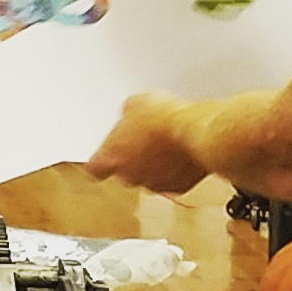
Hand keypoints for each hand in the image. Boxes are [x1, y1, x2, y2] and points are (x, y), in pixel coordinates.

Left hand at [88, 92, 208, 195]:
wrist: (196, 132)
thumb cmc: (164, 119)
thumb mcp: (134, 104)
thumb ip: (126, 118)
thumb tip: (132, 116)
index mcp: (112, 158)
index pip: (95, 168)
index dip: (101, 159)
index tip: (104, 152)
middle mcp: (131, 177)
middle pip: (124, 172)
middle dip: (131, 157)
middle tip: (142, 139)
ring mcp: (156, 184)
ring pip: (149, 176)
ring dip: (154, 163)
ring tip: (164, 142)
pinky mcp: (180, 187)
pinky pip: (173, 179)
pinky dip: (175, 169)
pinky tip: (179, 152)